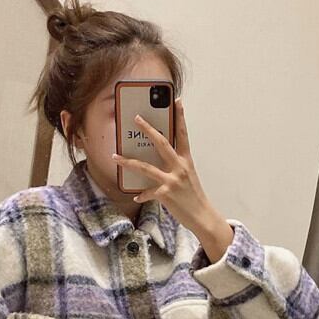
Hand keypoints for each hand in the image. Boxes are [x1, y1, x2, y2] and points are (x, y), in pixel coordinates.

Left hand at [111, 98, 222, 235]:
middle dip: (148, 129)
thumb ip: (175, 167)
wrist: (203, 217)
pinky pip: (148, 192)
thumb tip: (158, 162)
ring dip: (128, 162)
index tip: (176, 101)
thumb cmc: (193, 197)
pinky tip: (136, 196)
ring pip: (146, 167)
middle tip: (136, 118)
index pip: (183, 134)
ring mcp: (173, 180)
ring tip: (115, 156)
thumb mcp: (188, 177)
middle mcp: (180, 167)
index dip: (180, 117)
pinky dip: (141, 194)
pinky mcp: (166, 194)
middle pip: (162, 143)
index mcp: (186, 161)